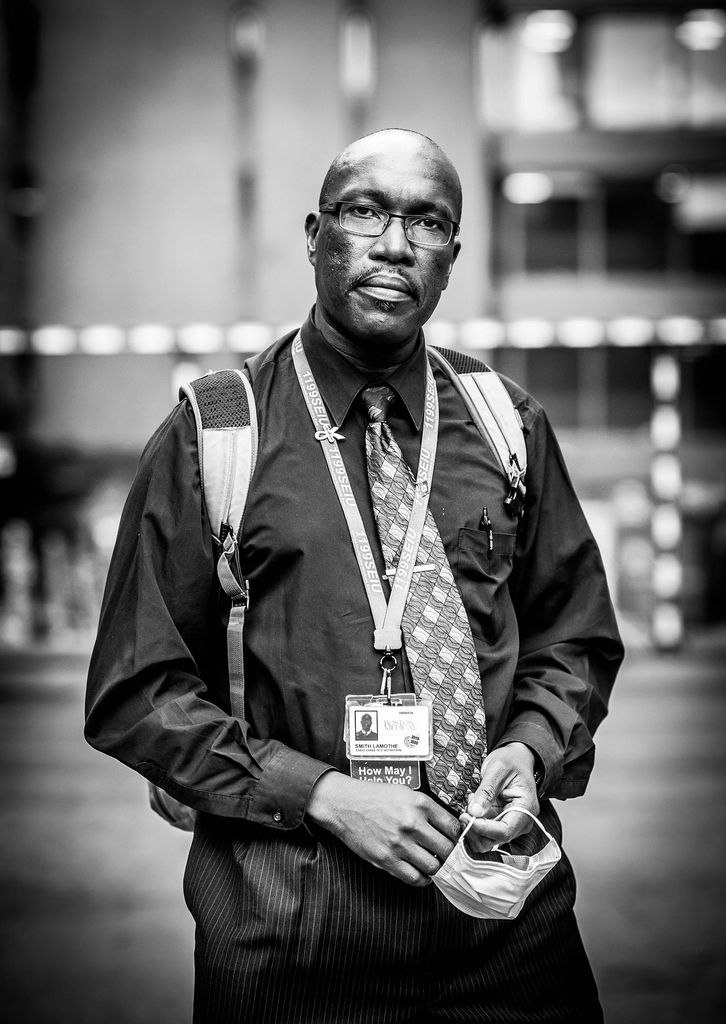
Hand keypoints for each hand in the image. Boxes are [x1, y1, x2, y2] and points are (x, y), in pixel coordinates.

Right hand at [307, 772, 460, 886]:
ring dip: (435, 867)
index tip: (454, 841)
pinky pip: (414, 878)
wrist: (344, 804)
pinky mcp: (386, 859)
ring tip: (431, 863)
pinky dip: (422, 879)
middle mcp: (412, 823)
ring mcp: (399, 843)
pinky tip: (421, 873)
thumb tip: (446, 827)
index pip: (452, 827)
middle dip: (449, 855)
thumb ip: (426, 809)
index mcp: (420, 803)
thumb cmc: (374, 796)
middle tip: (445, 855)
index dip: (457, 837)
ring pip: (433, 866)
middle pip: (446, 849)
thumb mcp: (405, 792)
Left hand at [460, 742, 539, 853]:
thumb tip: (474, 812)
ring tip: (470, 803)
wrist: (516, 759)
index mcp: (526, 809)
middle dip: (474, 828)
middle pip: (494, 840)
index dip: (483, 828)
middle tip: (465, 808)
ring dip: (472, 826)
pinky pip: (483, 832)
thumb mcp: (498, 769)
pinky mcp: (500, 823)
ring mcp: (510, 824)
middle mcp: (521, 822)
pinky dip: (473, 822)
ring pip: (486, 840)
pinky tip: (473, 805)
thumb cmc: (511, 761)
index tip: (466, 816)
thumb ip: (487, 790)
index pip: (505, 831)